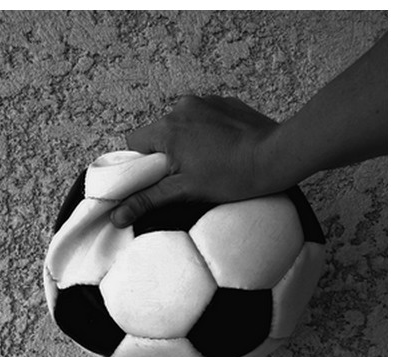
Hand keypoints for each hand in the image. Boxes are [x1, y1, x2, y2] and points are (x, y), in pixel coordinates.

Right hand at [110, 95, 285, 227]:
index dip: (140, 164)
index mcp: (167, 129)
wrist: (277, 156)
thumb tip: (117, 216)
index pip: (134, 143)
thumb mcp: (186, 191)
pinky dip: (206, 132)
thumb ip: (148, 200)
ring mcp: (205, 101)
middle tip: (185, 176)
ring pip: (182, 125)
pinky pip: (204, 117)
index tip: (155, 179)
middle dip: (166, 154)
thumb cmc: (233, 176)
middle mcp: (182, 107)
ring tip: (209, 163)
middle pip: (159, 134)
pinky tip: (223, 149)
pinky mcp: (225, 102)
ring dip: (186, 142)